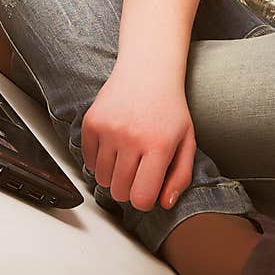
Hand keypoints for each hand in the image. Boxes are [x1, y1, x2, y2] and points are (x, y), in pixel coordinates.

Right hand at [80, 64, 195, 211]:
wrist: (148, 71)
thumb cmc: (169, 107)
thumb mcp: (187, 141)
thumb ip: (181, 176)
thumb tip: (164, 203)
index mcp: (159, 146)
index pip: (141, 198)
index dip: (144, 200)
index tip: (147, 189)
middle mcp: (132, 138)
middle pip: (119, 192)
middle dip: (129, 188)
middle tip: (138, 170)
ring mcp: (109, 130)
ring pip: (101, 179)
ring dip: (113, 174)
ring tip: (127, 155)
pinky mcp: (91, 123)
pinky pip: (88, 161)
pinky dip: (99, 160)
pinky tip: (114, 144)